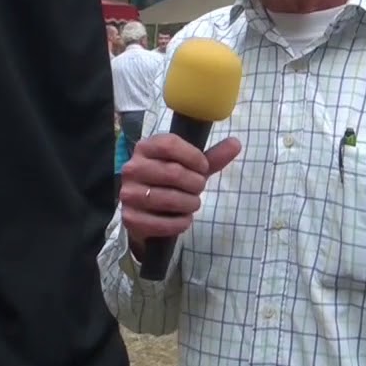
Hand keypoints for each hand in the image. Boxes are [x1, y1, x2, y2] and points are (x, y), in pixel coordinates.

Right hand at [118, 134, 240, 248]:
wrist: (147, 212)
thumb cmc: (171, 182)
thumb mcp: (190, 167)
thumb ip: (212, 157)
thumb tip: (236, 143)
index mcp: (145, 148)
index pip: (170, 145)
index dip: (194, 157)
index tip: (203, 168)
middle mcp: (132, 168)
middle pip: (173, 173)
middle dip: (195, 184)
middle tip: (199, 189)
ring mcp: (128, 194)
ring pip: (170, 199)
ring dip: (190, 204)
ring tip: (192, 204)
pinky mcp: (130, 218)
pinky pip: (162, 223)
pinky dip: (180, 223)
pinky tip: (184, 219)